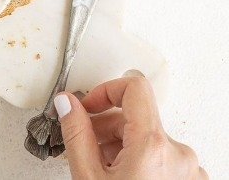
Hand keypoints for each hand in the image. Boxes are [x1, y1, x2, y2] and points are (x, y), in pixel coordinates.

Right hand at [54, 74, 206, 178]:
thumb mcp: (88, 178)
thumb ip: (76, 132)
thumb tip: (68, 103)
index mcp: (153, 144)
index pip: (134, 87)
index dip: (106, 90)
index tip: (88, 106)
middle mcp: (178, 153)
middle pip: (137, 117)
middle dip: (106, 127)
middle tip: (84, 143)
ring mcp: (189, 172)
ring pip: (149, 139)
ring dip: (122, 147)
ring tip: (102, 170)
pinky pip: (163, 159)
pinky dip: (141, 162)